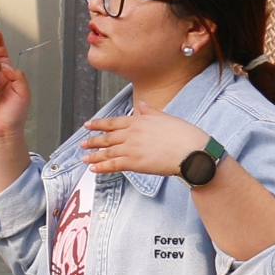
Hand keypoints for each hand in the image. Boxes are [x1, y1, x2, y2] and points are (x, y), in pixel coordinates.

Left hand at [83, 109, 208, 177]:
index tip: (88, 125)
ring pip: (108, 152)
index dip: (99, 124)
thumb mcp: (166, 117)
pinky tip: (94, 168)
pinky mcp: (135, 163)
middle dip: (93, 140)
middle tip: (82, 143)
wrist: (192, 152)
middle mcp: (132, 133)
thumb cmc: (184, 135)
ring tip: (84, 158)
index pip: (113, 122)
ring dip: (94, 155)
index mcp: (139, 120)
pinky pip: (114, 165)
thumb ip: (150, 112)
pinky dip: (102, 166)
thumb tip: (141, 105)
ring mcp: (132, 148)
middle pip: (107, 137)